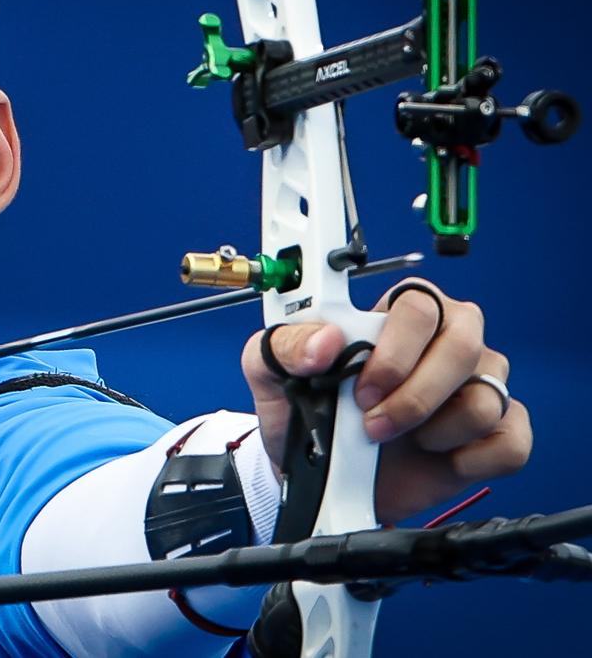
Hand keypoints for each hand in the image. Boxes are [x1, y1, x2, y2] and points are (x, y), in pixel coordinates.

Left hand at [241, 278, 531, 523]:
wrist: (313, 475)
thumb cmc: (300, 411)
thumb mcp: (269, 371)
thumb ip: (285, 344)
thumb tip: (325, 342)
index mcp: (398, 315)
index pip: (420, 305)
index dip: (396, 350)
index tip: (362, 389)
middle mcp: (447, 342)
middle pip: (465, 346)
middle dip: (416, 396)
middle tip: (375, 424)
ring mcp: (478, 387)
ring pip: (487, 400)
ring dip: (434, 432)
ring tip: (396, 440)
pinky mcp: (496, 434)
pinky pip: (511, 443)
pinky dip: (471, 461)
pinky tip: (436, 459)